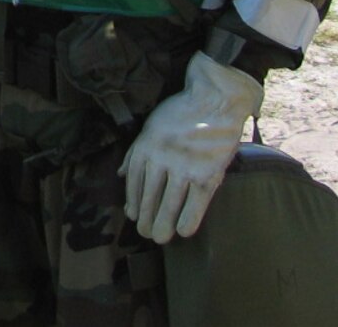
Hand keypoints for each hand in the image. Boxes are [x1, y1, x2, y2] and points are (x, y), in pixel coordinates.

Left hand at [119, 52, 262, 243]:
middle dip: (146, 218)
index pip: (134, 180)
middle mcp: (162, 158)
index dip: (133, 201)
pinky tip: (184, 231)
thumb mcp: (152, 126)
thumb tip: (122, 174)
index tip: (133, 215)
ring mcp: (185, 168)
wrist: (215, 100)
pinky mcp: (208, 174)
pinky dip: (188, 219)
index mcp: (146, 145)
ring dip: (163, 223)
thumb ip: (136, 151)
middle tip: (146, 233)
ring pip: (169, 203)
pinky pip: (196, 203)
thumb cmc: (182, 112)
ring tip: (160, 237)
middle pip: (149, 195)